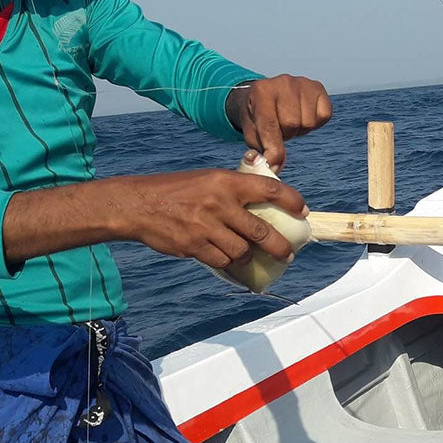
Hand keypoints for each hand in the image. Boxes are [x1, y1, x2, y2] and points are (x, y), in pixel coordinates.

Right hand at [110, 169, 307, 268]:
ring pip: (242, 251)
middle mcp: (219, 203)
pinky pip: (222, 261)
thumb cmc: (177, 190)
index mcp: (226, 181)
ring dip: (249, 256)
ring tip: (251, 256)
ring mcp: (206, 226)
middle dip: (280, 246)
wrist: (138, 204)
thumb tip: (265, 201)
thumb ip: (234, 188)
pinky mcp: (194, 246)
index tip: (303, 212)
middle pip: (261, 231)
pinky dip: (229, 263)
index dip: (291, 200)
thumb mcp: (208, 178)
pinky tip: (231, 262)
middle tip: (288, 253)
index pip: (269, 189)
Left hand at [227, 74, 332, 170]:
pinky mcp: (318, 87)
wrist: (266, 94)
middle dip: (285, 134)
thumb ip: (263, 150)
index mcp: (261, 90)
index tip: (274, 164)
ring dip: (300, 128)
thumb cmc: (258, 116)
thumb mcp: (253, 132)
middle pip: (292, 124)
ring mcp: (303, 82)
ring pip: (308, 122)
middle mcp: (283, 82)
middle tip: (279, 128)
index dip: (273, 149)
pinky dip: (315, 122)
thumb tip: (276, 166)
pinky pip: (324, 115)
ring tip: (290, 120)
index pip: (270, 125)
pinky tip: (303, 115)